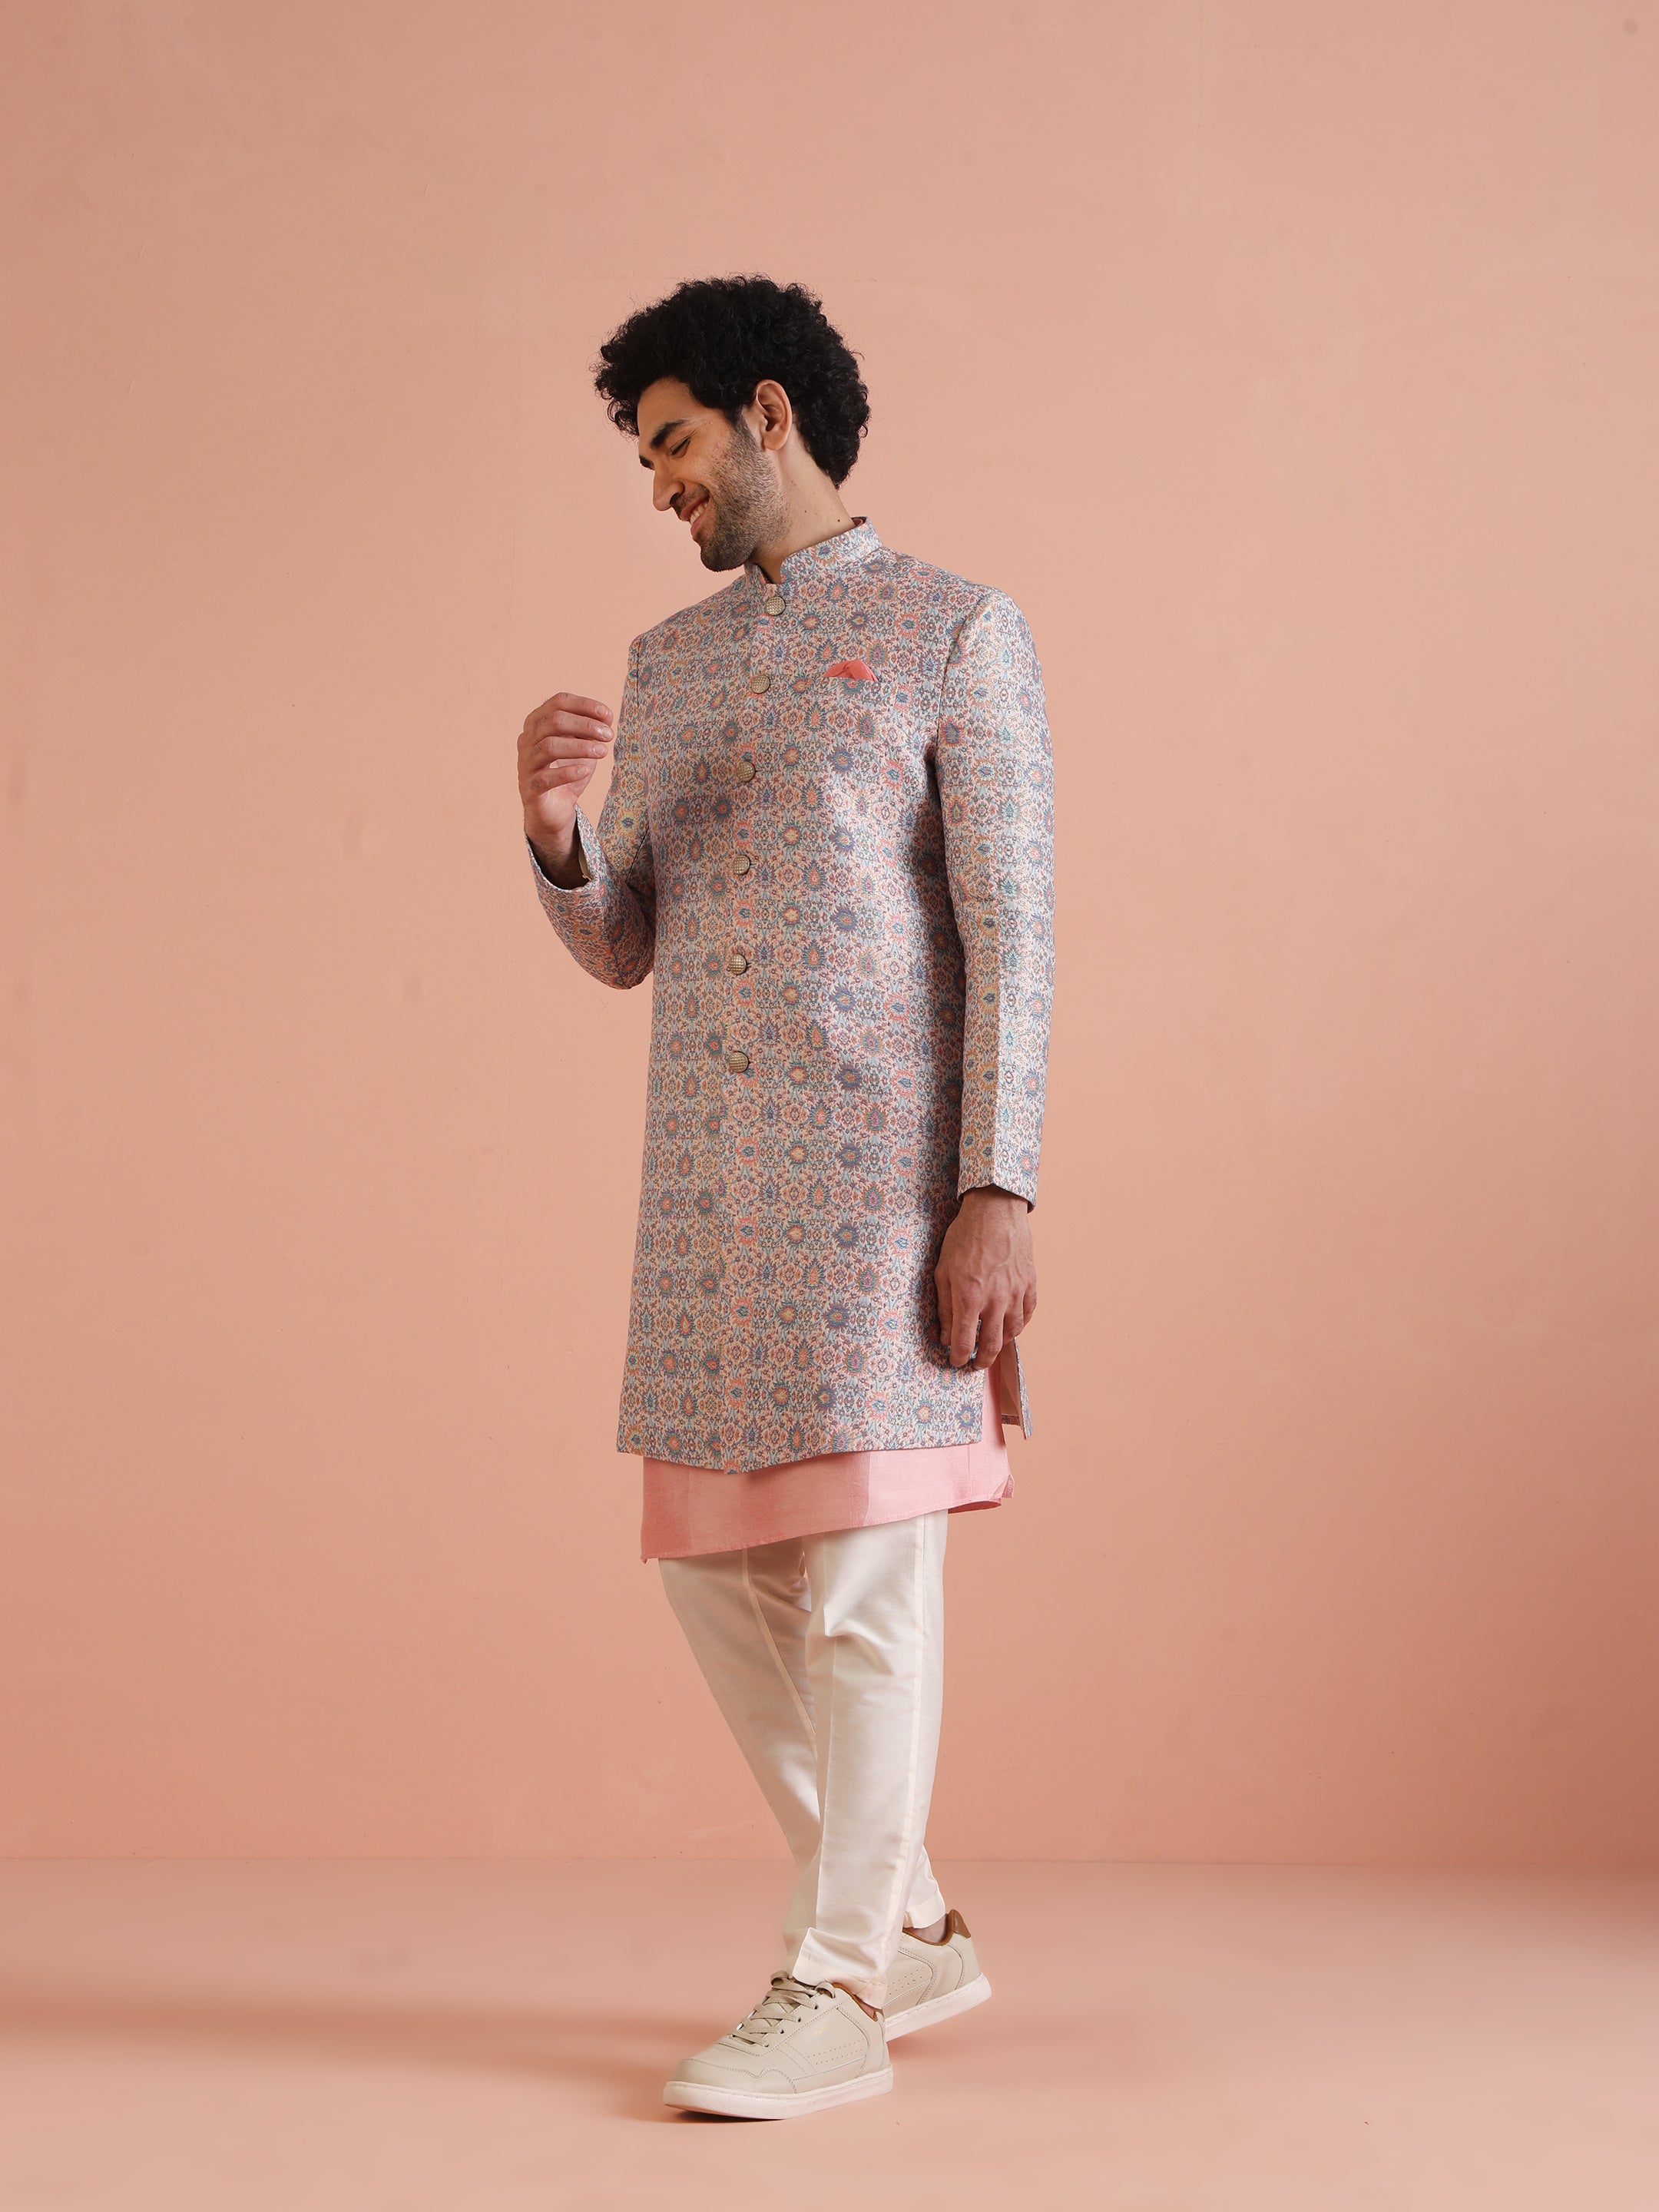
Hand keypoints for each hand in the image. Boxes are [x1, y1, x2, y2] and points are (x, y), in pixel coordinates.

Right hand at [517, 692, 613, 881]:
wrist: (555, 809)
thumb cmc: (567, 771)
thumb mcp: (582, 747)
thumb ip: (590, 731)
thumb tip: (606, 718)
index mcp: (537, 723)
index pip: (558, 702)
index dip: (585, 705)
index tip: (608, 716)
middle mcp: (526, 739)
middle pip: (553, 721)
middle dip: (585, 725)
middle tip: (608, 735)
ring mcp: (525, 764)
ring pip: (549, 746)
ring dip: (580, 747)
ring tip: (603, 752)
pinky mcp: (530, 788)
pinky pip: (545, 777)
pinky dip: (568, 772)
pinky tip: (586, 771)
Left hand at [934, 1187, 1035, 1370]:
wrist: (995, 1211)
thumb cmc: (964, 1238)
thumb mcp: (943, 1271)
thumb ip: (945, 1307)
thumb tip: (945, 1335)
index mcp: (969, 1298)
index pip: (964, 1342)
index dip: (958, 1357)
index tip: (955, 1362)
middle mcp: (996, 1301)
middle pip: (991, 1345)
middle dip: (982, 1361)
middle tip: (975, 1365)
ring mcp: (1016, 1293)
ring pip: (1012, 1332)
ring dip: (1001, 1344)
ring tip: (992, 1345)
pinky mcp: (1030, 1284)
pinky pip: (1028, 1314)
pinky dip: (1019, 1325)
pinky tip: (1011, 1326)